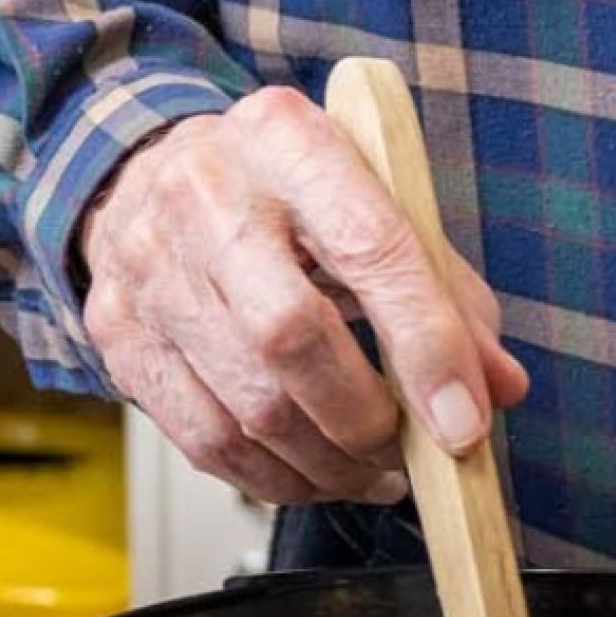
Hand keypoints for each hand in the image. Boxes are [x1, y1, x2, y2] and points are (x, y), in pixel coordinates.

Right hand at [79, 85, 531, 505]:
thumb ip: (443, 288)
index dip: (426, 345)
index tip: (465, 421)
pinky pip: (204, 440)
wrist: (148, 174)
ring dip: (327, 464)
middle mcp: (204, 193)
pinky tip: (310, 471)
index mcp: (286, 139)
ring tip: (369, 469)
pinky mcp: (119, 333)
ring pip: (247, 405)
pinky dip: (273, 477)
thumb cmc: (280, 193)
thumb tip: (495, 385)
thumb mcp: (370, 200)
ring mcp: (149, 266)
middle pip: (289, 335)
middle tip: (405, 449)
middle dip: (365, 419)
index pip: (370, 245)